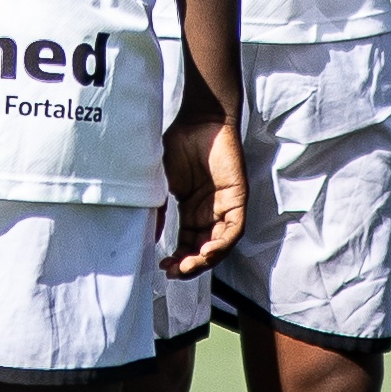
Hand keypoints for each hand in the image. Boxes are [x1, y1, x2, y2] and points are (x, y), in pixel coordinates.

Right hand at [163, 82, 246, 276]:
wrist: (200, 119)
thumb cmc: (180, 143)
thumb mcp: (162, 181)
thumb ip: (158, 207)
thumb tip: (152, 234)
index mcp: (192, 209)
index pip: (188, 243)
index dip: (178, 258)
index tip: (164, 266)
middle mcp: (210, 212)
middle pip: (204, 249)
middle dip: (190, 264)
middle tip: (174, 272)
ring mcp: (225, 206)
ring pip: (220, 244)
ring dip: (205, 259)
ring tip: (188, 266)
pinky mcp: (237, 199)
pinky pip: (234, 229)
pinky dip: (221, 244)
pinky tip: (206, 252)